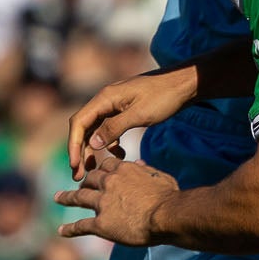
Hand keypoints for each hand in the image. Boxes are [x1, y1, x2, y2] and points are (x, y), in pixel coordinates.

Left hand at [55, 149, 178, 245]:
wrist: (166, 215)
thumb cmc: (168, 196)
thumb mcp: (160, 177)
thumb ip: (146, 170)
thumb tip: (140, 163)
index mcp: (123, 170)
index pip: (106, 165)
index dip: (102, 169)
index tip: (100, 172)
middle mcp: (109, 183)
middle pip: (90, 179)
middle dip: (84, 181)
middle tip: (80, 185)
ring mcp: (102, 203)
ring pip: (79, 197)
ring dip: (67, 197)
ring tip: (58, 197)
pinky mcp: (101, 223)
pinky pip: (81, 225)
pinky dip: (70, 229)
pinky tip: (62, 231)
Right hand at [67, 69, 197, 177]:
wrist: (184, 85)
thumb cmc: (164, 96)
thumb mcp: (140, 114)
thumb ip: (115, 128)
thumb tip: (92, 144)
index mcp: (106, 98)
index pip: (79, 122)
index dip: (74, 145)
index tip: (74, 165)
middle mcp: (106, 100)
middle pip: (85, 128)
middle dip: (80, 151)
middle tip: (79, 175)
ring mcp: (115, 105)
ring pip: (96, 130)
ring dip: (94, 150)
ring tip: (94, 171)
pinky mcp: (125, 111)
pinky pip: (111, 130)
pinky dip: (111, 144)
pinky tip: (120, 156)